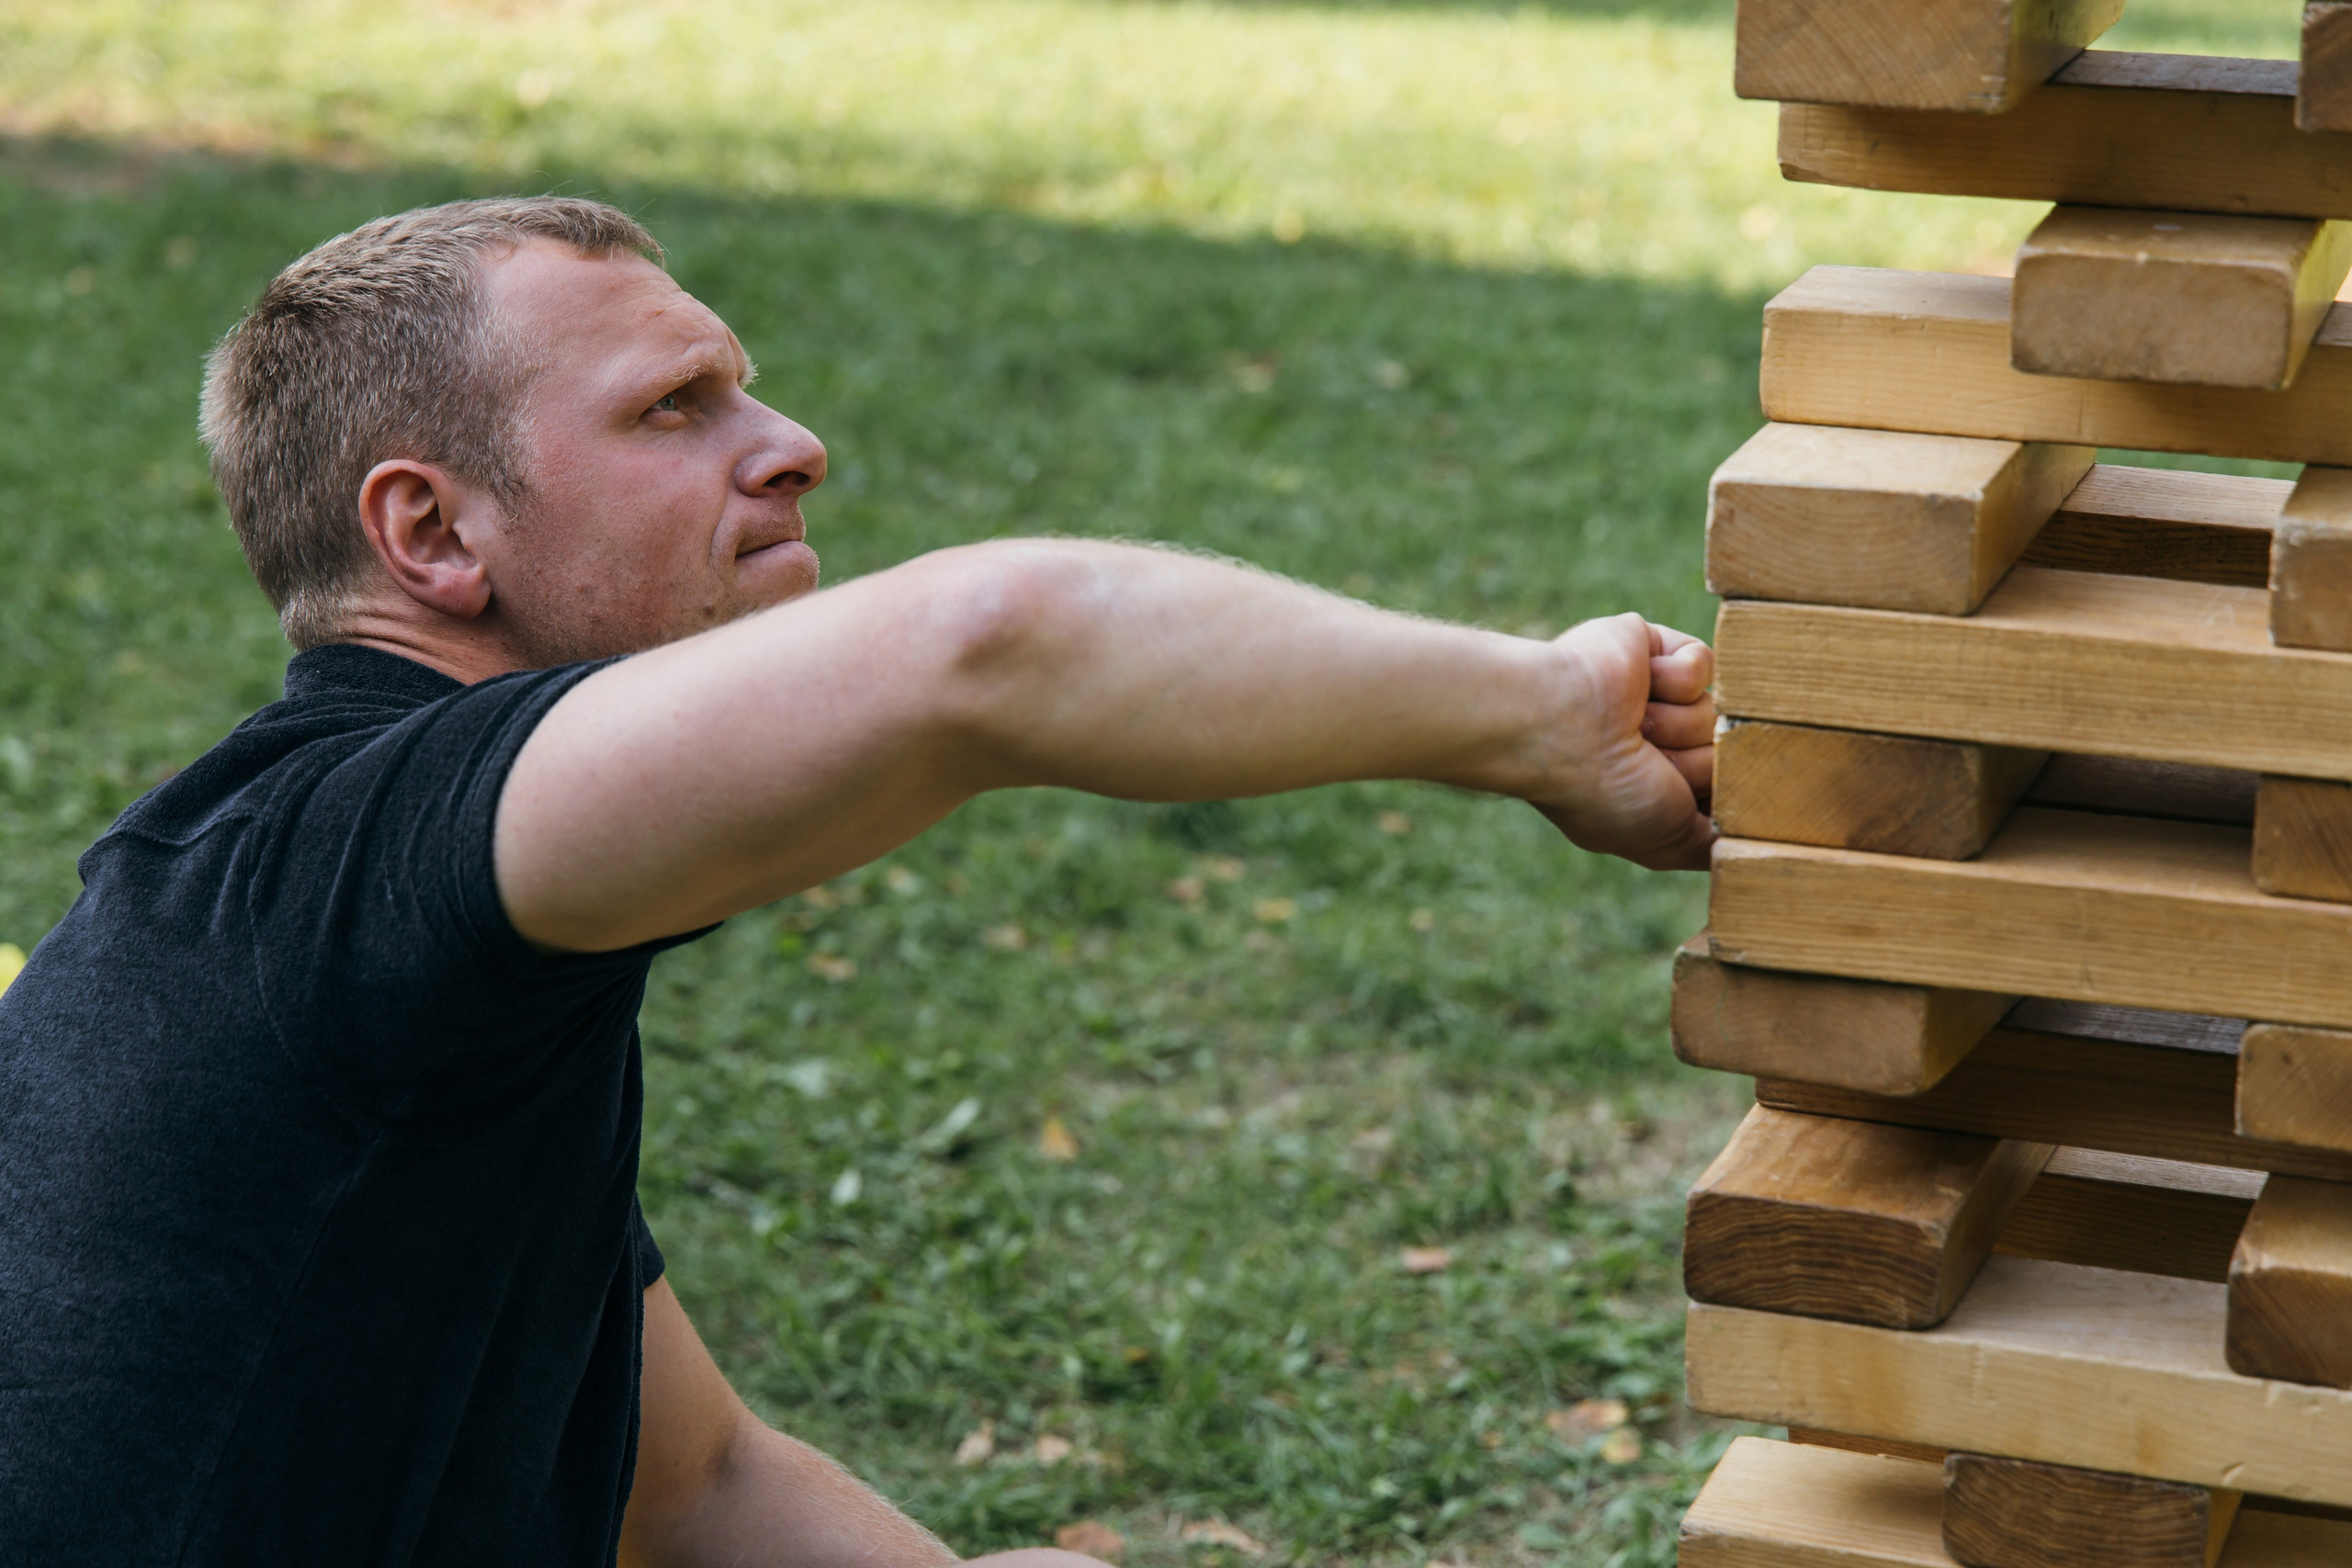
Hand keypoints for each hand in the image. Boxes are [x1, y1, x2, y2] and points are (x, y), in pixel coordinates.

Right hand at [1525, 612, 1714, 870]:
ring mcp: (1656, 695)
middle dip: (1690, 762)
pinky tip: (1636, 687)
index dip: (1707, 800)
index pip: (1718, 789)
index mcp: (1650, 784)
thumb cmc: (1603, 794)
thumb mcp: (1667, 843)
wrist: (1561, 730)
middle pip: (1726, 752)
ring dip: (1674, 724)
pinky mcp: (1657, 647)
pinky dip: (1673, 679)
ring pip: (1717, 711)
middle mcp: (1656, 742)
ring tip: (1631, 723)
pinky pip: (1705, 664)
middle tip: (1642, 758)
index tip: (1667, 803)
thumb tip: (1753, 834)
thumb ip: (1712, 844)